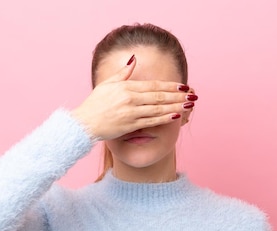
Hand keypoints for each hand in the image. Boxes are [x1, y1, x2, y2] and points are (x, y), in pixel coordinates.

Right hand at [71, 56, 196, 141]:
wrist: (84, 124)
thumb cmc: (94, 104)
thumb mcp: (107, 84)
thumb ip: (123, 73)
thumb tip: (134, 59)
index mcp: (126, 87)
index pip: (153, 85)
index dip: (170, 86)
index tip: (183, 86)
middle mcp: (130, 99)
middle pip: (159, 96)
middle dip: (177, 96)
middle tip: (192, 95)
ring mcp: (131, 113)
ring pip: (158, 109)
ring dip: (175, 107)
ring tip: (188, 105)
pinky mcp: (130, 125)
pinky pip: (151, 121)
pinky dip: (164, 118)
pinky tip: (175, 116)